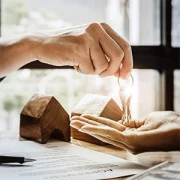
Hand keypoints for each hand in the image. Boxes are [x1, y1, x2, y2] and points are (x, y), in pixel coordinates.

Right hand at [0, 23, 132, 77]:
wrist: (44, 44)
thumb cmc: (70, 48)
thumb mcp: (92, 48)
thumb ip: (107, 57)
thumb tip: (122, 72)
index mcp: (103, 27)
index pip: (125, 46)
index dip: (128, 63)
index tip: (125, 76)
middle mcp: (97, 29)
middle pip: (119, 56)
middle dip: (112, 71)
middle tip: (102, 75)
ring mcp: (88, 38)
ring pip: (103, 66)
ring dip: (93, 71)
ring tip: (81, 63)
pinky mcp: (79, 48)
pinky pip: (90, 69)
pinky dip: (83, 71)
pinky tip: (74, 63)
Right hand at [70, 111, 179, 153]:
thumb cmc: (171, 126)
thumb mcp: (149, 120)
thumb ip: (134, 123)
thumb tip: (125, 123)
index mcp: (132, 134)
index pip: (110, 128)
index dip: (97, 122)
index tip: (86, 117)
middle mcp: (128, 140)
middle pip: (104, 131)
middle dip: (88, 125)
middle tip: (74, 120)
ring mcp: (129, 142)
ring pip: (104, 133)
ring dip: (89, 127)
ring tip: (75, 122)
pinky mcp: (132, 141)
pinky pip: (111, 134)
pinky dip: (97, 130)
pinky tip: (86, 126)